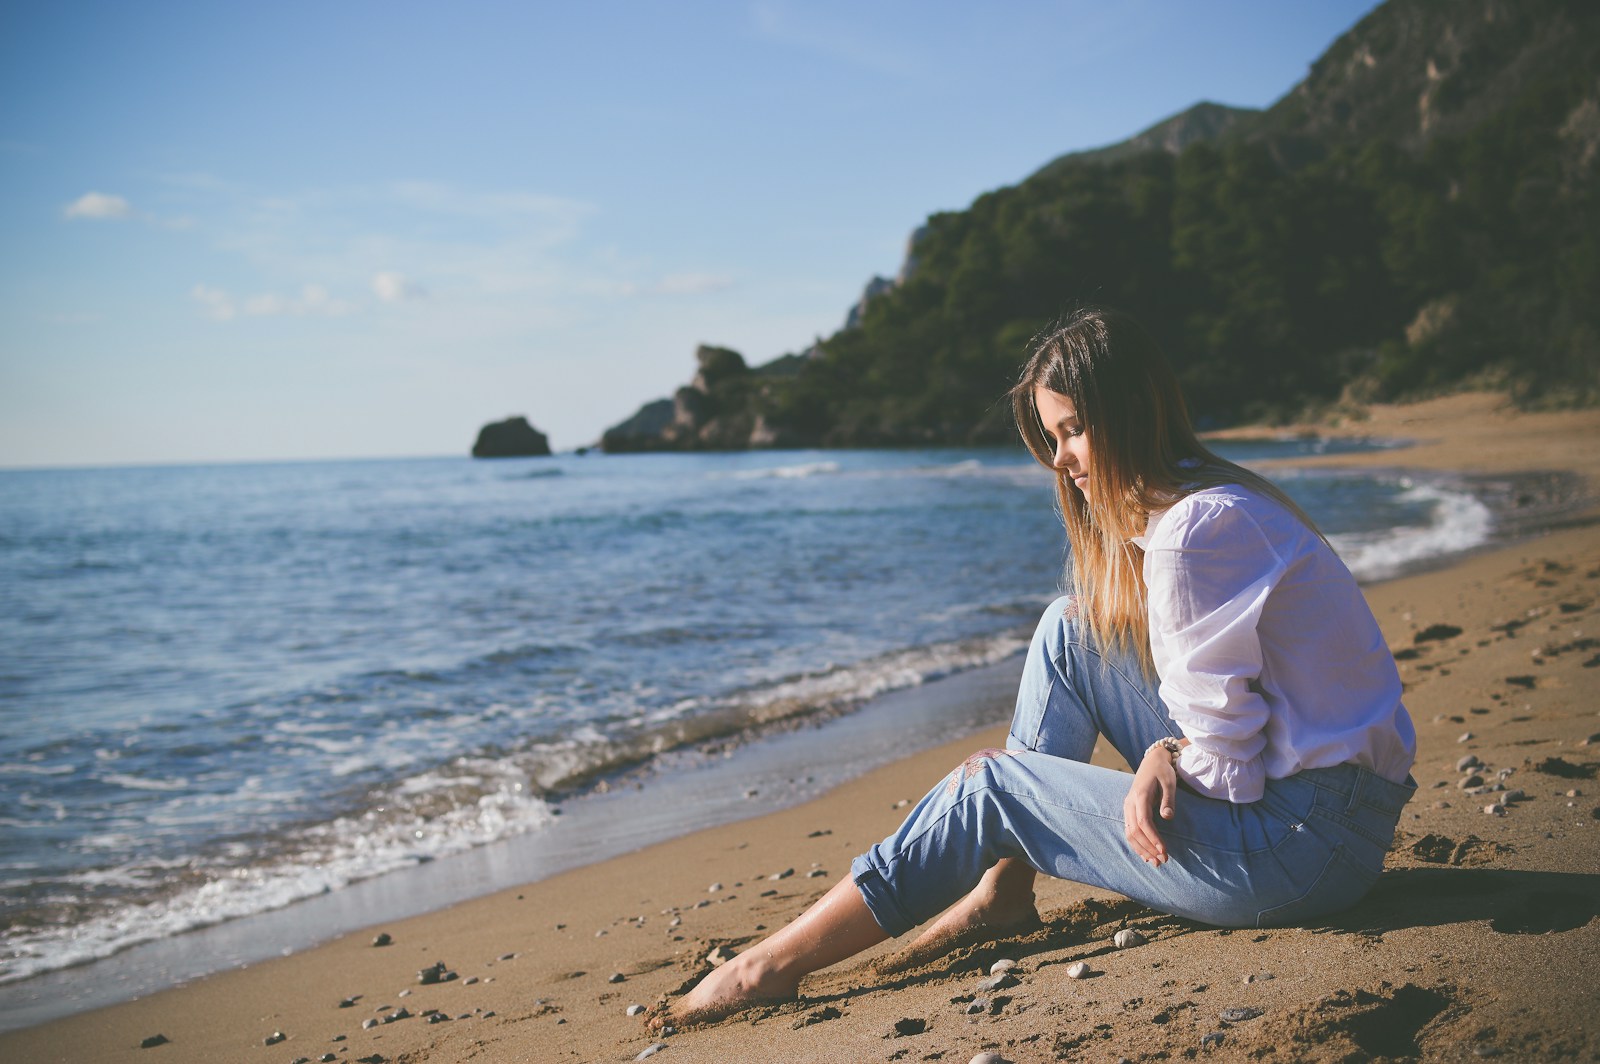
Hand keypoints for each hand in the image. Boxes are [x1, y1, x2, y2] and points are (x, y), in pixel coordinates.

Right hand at [1123, 746, 1178, 865]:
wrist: (1152, 762)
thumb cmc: (1162, 772)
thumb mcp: (1169, 782)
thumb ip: (1168, 800)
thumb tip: (1168, 817)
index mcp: (1140, 796)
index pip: (1144, 822)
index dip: (1153, 838)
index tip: (1164, 851)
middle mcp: (1130, 803)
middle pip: (1134, 831)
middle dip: (1148, 848)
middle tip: (1163, 861)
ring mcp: (1127, 807)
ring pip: (1129, 833)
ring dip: (1141, 850)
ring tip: (1155, 862)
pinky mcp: (1129, 811)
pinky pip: (1129, 831)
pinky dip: (1136, 844)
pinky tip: (1146, 855)